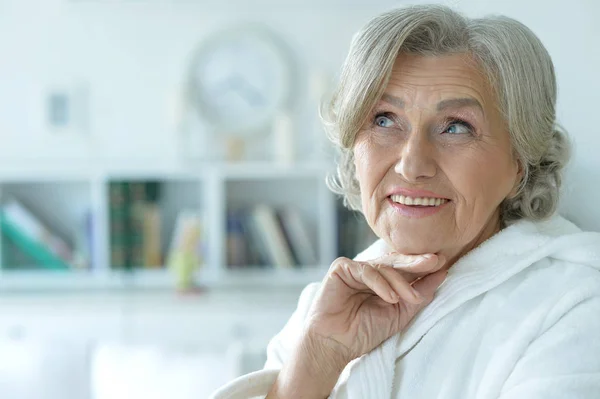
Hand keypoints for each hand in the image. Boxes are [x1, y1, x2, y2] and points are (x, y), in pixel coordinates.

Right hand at [303, 253, 447, 367]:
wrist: (335, 345)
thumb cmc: (364, 332)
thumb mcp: (401, 313)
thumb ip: (420, 293)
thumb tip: (443, 273)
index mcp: (384, 280)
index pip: (405, 268)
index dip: (423, 266)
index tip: (444, 265)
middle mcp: (370, 271)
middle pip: (396, 262)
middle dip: (416, 262)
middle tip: (435, 260)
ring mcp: (355, 268)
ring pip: (383, 266)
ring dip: (400, 282)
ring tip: (410, 299)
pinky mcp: (341, 268)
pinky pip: (365, 270)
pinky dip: (380, 283)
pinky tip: (390, 298)